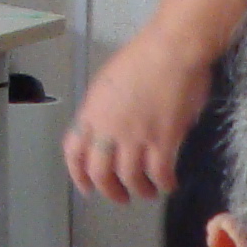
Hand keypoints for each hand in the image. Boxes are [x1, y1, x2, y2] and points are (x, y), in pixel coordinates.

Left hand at [65, 25, 216, 202]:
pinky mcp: (162, 140)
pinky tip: (169, 184)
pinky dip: (164, 184)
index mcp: (92, 111)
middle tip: (120, 197)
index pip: (74, 151)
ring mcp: (135, 136)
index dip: (78, 174)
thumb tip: (111, 132)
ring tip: (148, 192)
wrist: (172, 49)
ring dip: (140, 190)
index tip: (86, 187)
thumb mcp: (109, 82)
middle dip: (109, 190)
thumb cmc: (144, 57)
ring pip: (130, 178)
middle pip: (100, 172)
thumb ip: (104, 110)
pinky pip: (159, 173)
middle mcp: (108, 128)